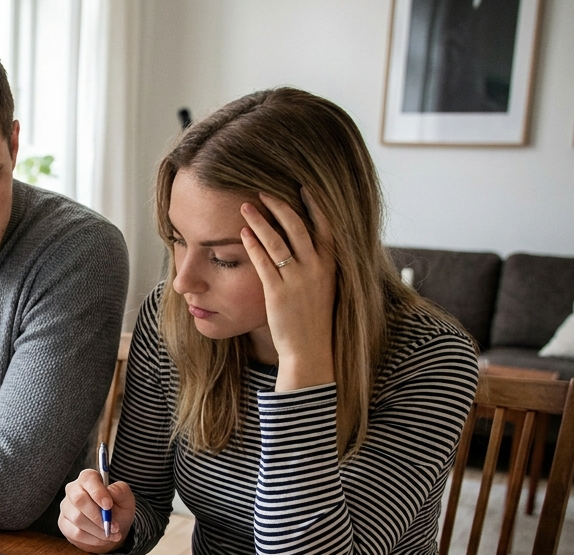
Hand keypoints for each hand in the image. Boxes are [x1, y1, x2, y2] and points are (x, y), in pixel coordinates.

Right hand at [58, 469, 135, 553]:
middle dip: (97, 516)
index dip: (97, 492)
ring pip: (78, 518)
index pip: (88, 479)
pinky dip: (93, 539)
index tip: (109, 505)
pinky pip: (76, 533)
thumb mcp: (126, 500)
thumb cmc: (118, 510)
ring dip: (98, 530)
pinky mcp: (64, 523)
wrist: (111, 529)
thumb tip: (111, 492)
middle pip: (79, 499)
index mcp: (89, 479)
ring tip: (112, 534)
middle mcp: (74, 490)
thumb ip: (121, 492)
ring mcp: (66, 507)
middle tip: (114, 526)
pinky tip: (103, 539)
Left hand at [239, 188, 336, 391]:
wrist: (310, 349)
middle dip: (279, 206)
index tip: (303, 187)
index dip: (315, 205)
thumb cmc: (315, 319)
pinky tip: (243, 233)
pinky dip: (253, 245)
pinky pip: (263, 263)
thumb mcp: (325, 287)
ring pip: (277, 241)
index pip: (325, 226)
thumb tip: (312, 247)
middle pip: (297, 227)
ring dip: (260, 221)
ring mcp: (297, 280)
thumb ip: (320, 266)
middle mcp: (316, 269)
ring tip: (246, 207)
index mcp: (330, 265)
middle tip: (262, 191)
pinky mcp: (278, 293)